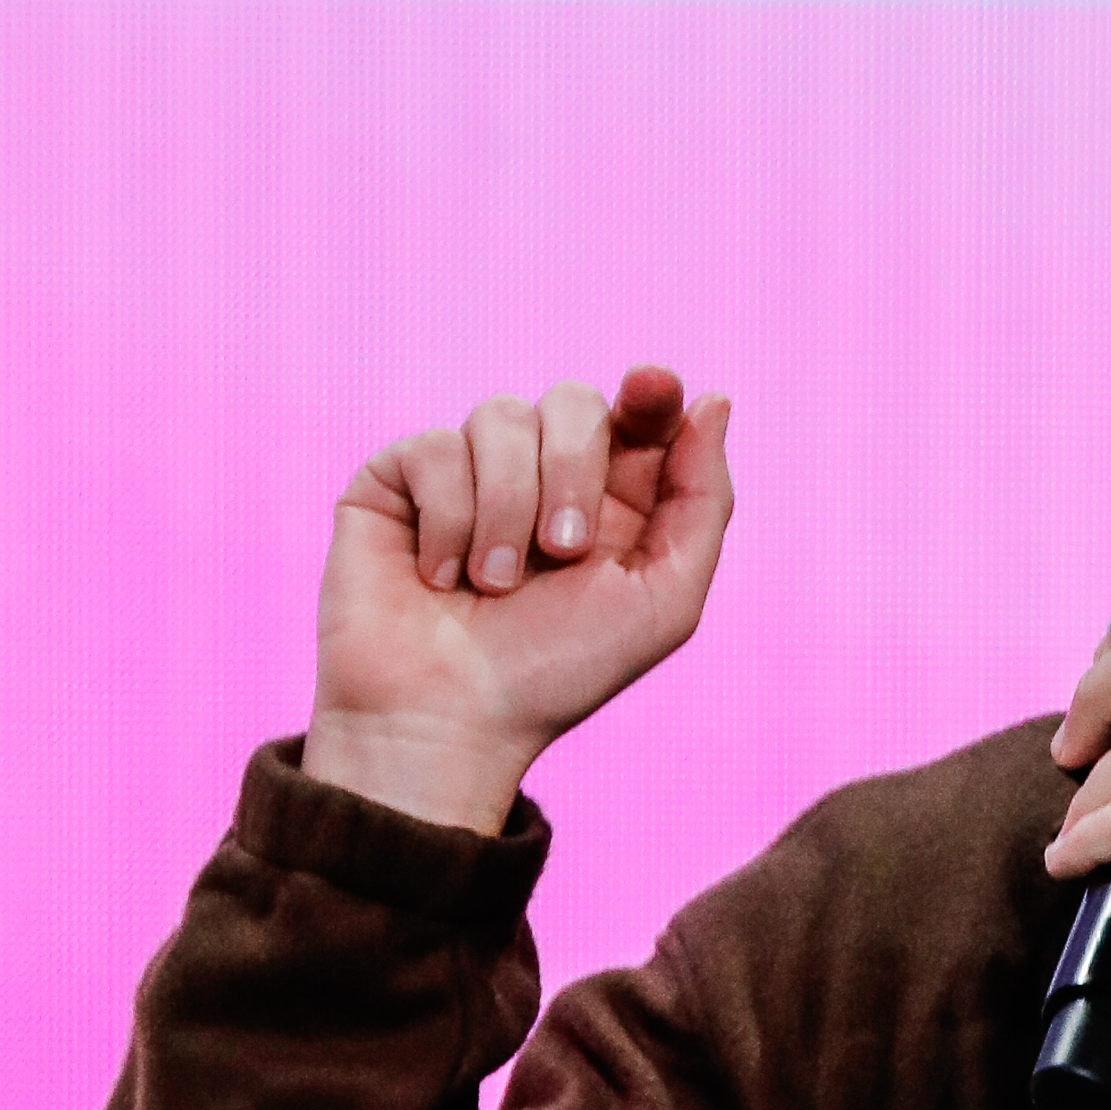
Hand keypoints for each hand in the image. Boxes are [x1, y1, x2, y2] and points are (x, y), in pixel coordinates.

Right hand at [301, 368, 734, 833]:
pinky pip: (434, 447)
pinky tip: (440, 578)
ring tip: (494, 586)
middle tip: (562, 551)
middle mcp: (539, 475)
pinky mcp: (397, 480)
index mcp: (611, 499)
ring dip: (507, 508)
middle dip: (574, 469)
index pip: (640, 411)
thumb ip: (701, 500)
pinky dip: (448, 520)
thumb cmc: (556, 674)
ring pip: (500, 415)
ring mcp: (466, 472)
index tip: (651, 388)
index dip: (651, 392)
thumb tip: (713, 399)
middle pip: (573, 401)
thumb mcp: (663, 601)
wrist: (448, 721)